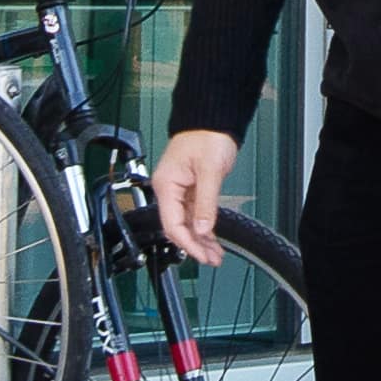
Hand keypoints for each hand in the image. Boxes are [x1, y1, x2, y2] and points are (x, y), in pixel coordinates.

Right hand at [144, 128, 237, 266]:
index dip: (186, 242)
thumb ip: (206, 203)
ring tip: (214, 255)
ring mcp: (179, 190)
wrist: (212, 121)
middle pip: (177, 226)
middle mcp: (169, 189)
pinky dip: (203, 228)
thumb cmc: (206, 137)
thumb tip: (201, 229)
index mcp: (166, 185)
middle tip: (211, 259)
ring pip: (187, 223)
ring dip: (200, 240)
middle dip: (194, 245)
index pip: (171, 223)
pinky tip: (211, 240)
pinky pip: (194, 214)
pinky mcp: (190, 189)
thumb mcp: (209, 171)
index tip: (201, 255)